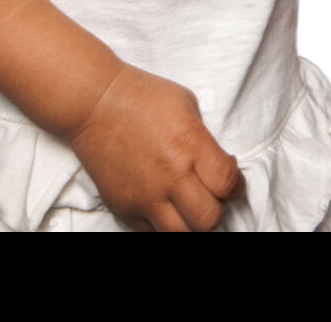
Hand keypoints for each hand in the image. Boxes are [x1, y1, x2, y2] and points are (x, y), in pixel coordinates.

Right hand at [67, 61, 246, 230]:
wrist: (94, 101)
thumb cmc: (140, 95)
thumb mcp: (186, 105)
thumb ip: (204, 140)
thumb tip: (217, 165)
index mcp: (190, 143)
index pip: (228, 184)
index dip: (236, 186)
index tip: (230, 181)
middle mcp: (170, 174)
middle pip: (209, 219)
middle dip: (216, 209)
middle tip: (209, 195)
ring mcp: (144, 194)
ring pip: (180, 234)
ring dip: (189, 223)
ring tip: (186, 205)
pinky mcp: (122, 206)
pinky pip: (149, 231)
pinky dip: (159, 222)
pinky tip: (160, 202)